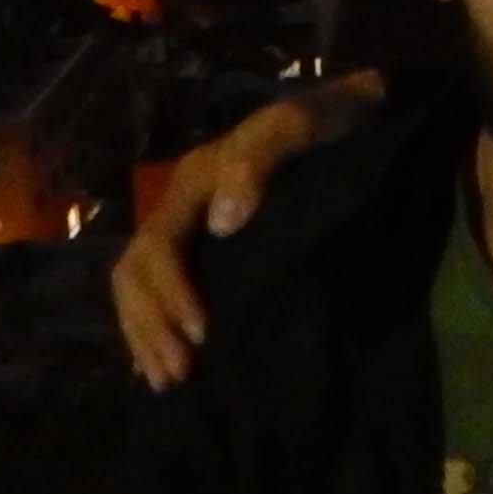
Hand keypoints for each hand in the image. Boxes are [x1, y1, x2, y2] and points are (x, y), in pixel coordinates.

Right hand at [112, 95, 329, 389]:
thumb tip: (222, 222)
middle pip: (135, 272)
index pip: (160, 246)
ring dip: (146, 334)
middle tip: (181, 374)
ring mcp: (191, 228)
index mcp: (195, 182)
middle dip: (151, 324)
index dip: (171, 293)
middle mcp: (183, 207)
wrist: (357, 112)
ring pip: (138, 286)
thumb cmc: (330, 121)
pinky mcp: (207, 248)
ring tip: (170, 381)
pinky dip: (154, 329)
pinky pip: (160, 292)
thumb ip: (260, 158)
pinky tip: (161, 364)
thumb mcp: (300, 125)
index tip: (201, 334)